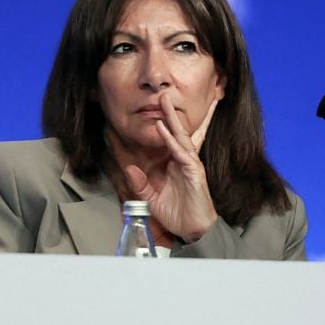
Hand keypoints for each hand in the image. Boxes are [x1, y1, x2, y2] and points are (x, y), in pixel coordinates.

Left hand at [124, 94, 218, 242]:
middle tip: (164, 94)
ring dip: (172, 118)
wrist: (193, 231)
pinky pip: (181, 153)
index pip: (173, 140)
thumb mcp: (152, 200)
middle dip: (172, 112)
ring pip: (182, 136)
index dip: (168, 125)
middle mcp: (185, 161)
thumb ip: (141, 185)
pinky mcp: (194, 173)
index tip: (162, 109)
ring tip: (164, 101)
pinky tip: (164, 128)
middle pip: (179, 132)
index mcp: (176, 165)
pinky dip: (171, 141)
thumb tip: (130, 169)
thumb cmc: (178, 215)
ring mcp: (190, 166)